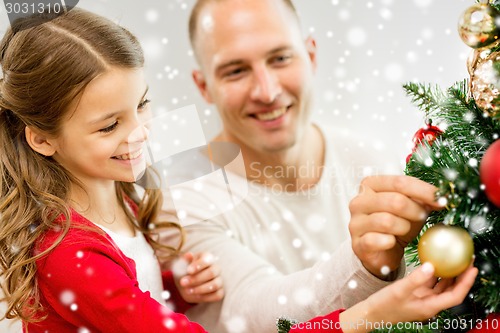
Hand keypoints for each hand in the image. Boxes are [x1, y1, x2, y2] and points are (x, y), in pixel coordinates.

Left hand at [175, 252, 223, 303]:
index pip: (207, 259)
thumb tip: (189, 255)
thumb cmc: (184, 272)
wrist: (185, 285)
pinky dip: (206, 297)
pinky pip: (217, 295)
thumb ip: (184, 260)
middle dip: (197, 279)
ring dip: (200, 289)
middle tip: (183, 282)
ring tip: (187, 290)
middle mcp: (215, 267)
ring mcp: (219, 280)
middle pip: (212, 272)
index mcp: (207, 257)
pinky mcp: (220, 291)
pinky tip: (196, 296)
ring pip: (215, 285)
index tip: (188, 271)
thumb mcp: (181, 265)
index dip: (198, 265)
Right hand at [339, 263, 477, 332]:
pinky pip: (430, 283)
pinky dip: (435, 273)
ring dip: (450, 274)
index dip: (466, 283)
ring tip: (455, 259)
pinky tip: (435, 262)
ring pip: (442, 286)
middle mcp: (429, 304)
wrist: (371, 313)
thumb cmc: (384, 305)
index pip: (455, 295)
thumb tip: (431, 265)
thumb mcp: (399, 291)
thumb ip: (416, 278)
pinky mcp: (416, 294)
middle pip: (452, 290)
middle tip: (467, 260)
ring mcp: (423, 299)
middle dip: (461, 276)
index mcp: (429, 307)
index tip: (472, 268)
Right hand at [349, 175, 443, 278]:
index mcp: (370, 185)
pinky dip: (390, 242)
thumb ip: (422, 198)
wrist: (382, 252)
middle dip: (415, 211)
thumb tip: (441, 195)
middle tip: (422, 217)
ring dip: (403, 228)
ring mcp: (355, 222)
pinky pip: (378, 240)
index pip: (400, 182)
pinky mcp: (357, 243)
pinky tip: (392, 242)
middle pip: (395, 201)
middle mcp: (359, 201)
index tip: (442, 199)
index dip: (424, 190)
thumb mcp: (411, 207)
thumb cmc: (397, 225)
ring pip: (387, 221)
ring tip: (404, 230)